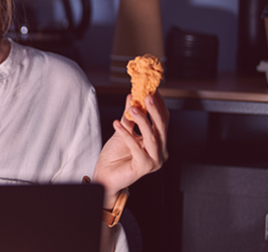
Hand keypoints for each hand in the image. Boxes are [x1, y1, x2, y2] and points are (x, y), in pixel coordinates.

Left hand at [93, 93, 168, 207]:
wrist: (105, 176)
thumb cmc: (114, 156)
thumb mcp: (122, 130)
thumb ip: (129, 116)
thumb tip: (131, 96)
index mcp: (158, 142)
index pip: (162, 121)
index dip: (158, 105)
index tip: (151, 90)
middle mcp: (160, 151)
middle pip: (161, 127)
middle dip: (154, 110)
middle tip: (147, 96)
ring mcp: (155, 160)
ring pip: (152, 136)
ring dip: (142, 120)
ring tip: (132, 108)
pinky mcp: (145, 167)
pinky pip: (136, 147)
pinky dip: (126, 134)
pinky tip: (116, 123)